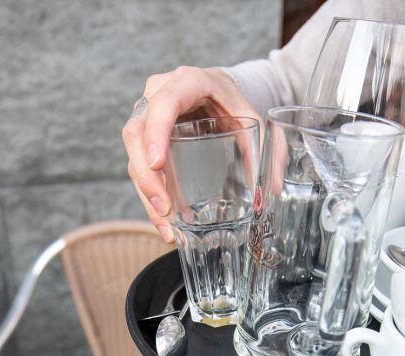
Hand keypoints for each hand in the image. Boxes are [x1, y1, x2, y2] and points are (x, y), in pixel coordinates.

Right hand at [122, 66, 258, 241]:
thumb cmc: (231, 101)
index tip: (157, 164)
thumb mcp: (250, 118)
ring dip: (146, 192)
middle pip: (137, 133)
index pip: (163, 105)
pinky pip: (138, 163)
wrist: (217, 90)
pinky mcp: (144, 135)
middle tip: (164, 208)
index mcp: (186, 82)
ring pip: (133, 153)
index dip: (156, 133)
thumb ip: (264, 149)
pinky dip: (149, 193)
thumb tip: (271, 189)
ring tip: (166, 225)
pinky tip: (163, 220)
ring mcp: (146, 114)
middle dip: (147, 176)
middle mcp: (157, 94)